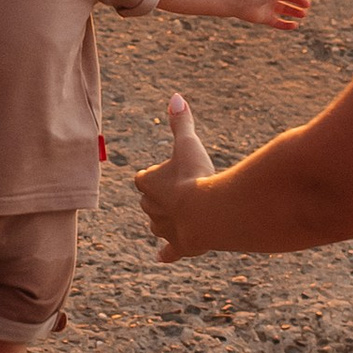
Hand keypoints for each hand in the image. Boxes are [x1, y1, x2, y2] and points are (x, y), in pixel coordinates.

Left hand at [134, 90, 215, 260]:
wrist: (208, 214)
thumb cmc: (196, 176)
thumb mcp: (188, 144)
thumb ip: (181, 122)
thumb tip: (175, 96)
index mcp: (147, 184)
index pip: (144, 178)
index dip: (156, 176)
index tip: (170, 172)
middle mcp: (150, 208)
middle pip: (149, 202)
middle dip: (161, 198)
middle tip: (181, 191)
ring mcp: (164, 229)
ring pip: (158, 225)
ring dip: (166, 221)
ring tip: (182, 216)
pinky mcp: (179, 246)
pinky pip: (169, 251)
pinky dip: (167, 253)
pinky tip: (162, 257)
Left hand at [243, 0, 310, 28]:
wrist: (242, 2)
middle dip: (298, 1)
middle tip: (308, 5)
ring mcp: (268, 7)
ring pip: (284, 10)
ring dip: (294, 12)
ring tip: (303, 15)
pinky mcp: (265, 18)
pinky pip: (278, 23)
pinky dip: (286, 25)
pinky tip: (294, 25)